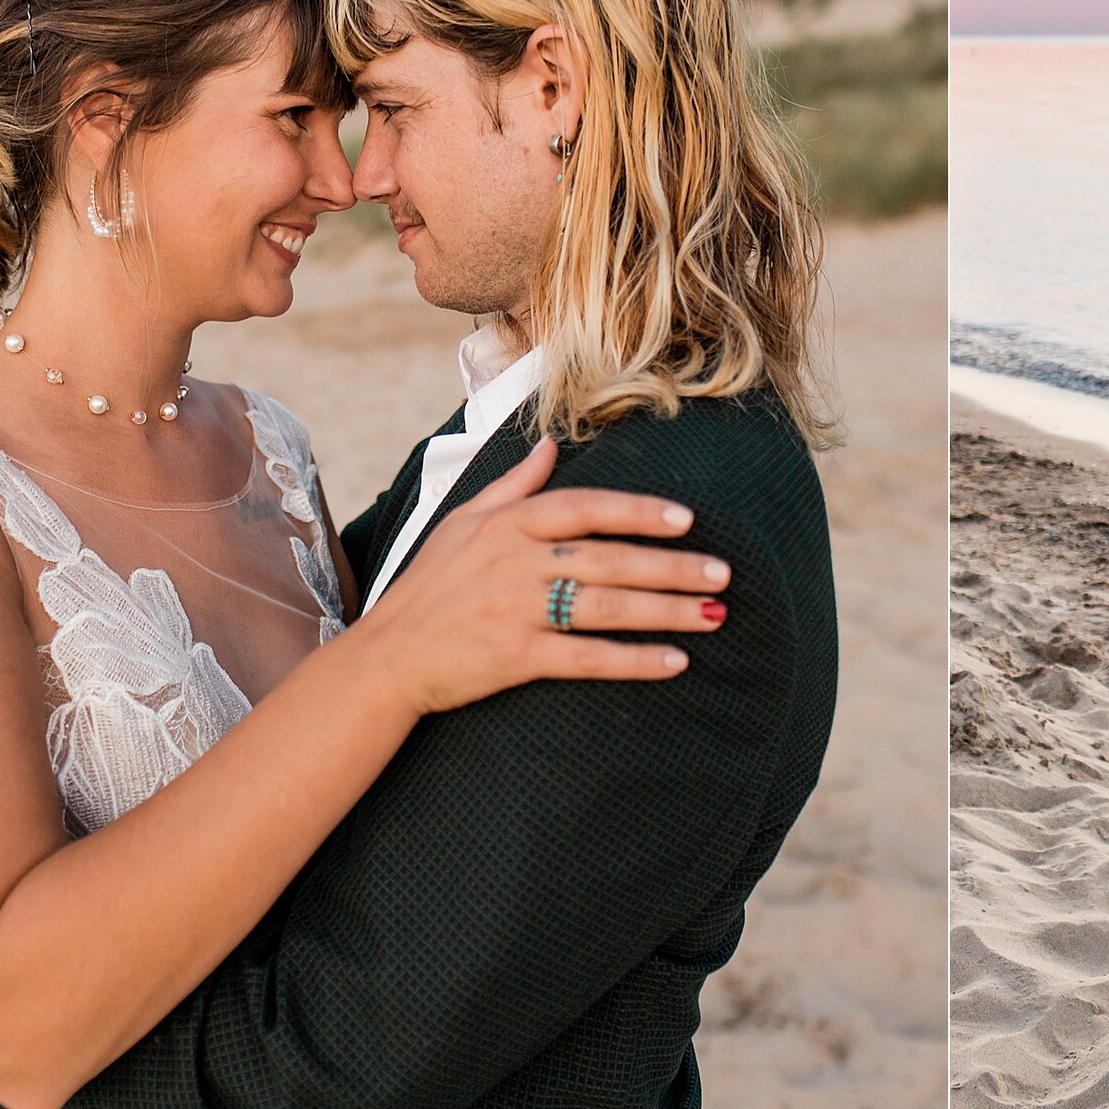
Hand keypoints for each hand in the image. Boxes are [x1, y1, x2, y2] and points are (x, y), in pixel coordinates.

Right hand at [351, 438, 729, 716]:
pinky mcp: (514, 657)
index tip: (685, 519)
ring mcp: (515, 610)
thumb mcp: (463, 523)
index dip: (637, 512)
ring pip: (606, 607)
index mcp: (507, 525)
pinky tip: (673, 662)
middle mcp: (515, 563)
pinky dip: (632, 659)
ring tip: (713, 614)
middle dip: (671, 566)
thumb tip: (551, 446)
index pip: (584, 508)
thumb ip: (514, 486)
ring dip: (665, 611)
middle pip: (608, 559)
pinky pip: (587, 658)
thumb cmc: (429, 587)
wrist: (386, 656)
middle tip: (721, 573)